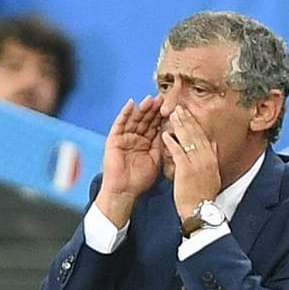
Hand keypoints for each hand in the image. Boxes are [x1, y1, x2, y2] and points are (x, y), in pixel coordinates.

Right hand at [92, 96, 163, 225]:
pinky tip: (131, 104)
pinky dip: (125, 113)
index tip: (173, 106)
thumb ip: (163, 146)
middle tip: (163, 98)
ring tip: (150, 99)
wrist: (124, 191)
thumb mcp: (156, 160)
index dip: (163, 116)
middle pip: (146, 120)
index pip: (156, 126)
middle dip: (154, 109)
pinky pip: (119, 124)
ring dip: (142, 108)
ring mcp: (125, 138)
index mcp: (147, 143)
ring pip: (134, 119)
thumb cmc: (140, 180)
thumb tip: (174, 133)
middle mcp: (136, 138)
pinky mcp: (114, 139)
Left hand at [163, 107, 221, 221]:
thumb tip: (213, 144)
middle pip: (196, 134)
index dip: (195, 123)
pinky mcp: (186, 169)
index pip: (204, 136)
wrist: (200, 210)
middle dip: (187, 119)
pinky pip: (178, 151)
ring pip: (188, 139)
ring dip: (179, 125)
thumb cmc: (203, 195)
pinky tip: (165, 134)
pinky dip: (172, 141)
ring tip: (172, 115)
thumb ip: (212, 157)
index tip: (189, 114)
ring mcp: (197, 163)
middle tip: (179, 108)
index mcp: (211, 159)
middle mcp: (206, 158)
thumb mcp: (213, 174)